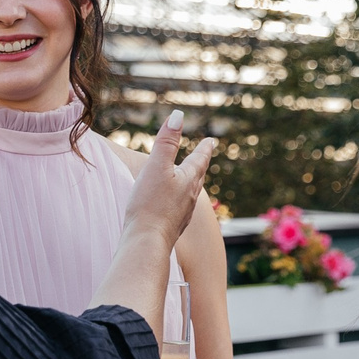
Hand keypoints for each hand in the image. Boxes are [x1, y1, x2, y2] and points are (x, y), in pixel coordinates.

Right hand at [121, 111, 215, 245]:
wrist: (147, 242)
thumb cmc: (150, 204)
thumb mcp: (157, 166)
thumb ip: (166, 142)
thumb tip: (179, 115)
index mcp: (188, 180)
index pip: (199, 159)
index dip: (204, 148)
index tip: (211, 141)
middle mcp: (189, 197)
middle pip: (197, 177)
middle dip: (199, 165)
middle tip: (203, 156)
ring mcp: (182, 214)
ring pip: (189, 194)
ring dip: (190, 184)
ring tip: (189, 180)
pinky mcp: (172, 228)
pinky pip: (179, 209)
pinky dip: (178, 201)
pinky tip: (172, 207)